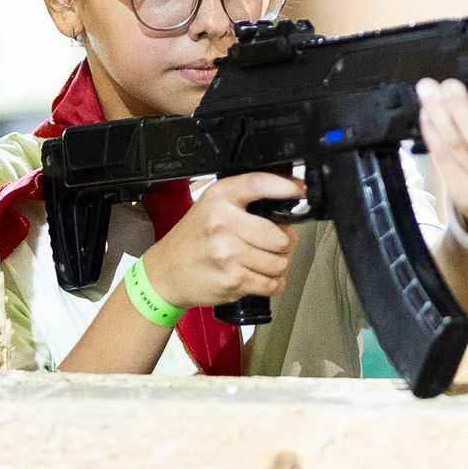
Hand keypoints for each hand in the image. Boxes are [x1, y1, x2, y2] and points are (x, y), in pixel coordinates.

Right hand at [136, 171, 302, 309]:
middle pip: (280, 235)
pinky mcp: (233, 280)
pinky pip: (271, 284)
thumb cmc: (193, 239)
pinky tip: (259, 276)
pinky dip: (272, 283)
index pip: (259, 184)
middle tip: (275, 243)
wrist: (165, 273)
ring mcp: (228, 254)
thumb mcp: (210, 206)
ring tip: (263, 261)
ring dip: (278, 265)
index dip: (286, 186)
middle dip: (285, 242)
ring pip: (280, 262)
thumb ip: (243, 200)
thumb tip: (289, 197)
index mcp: (219, 199)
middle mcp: (223, 224)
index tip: (301, 190)